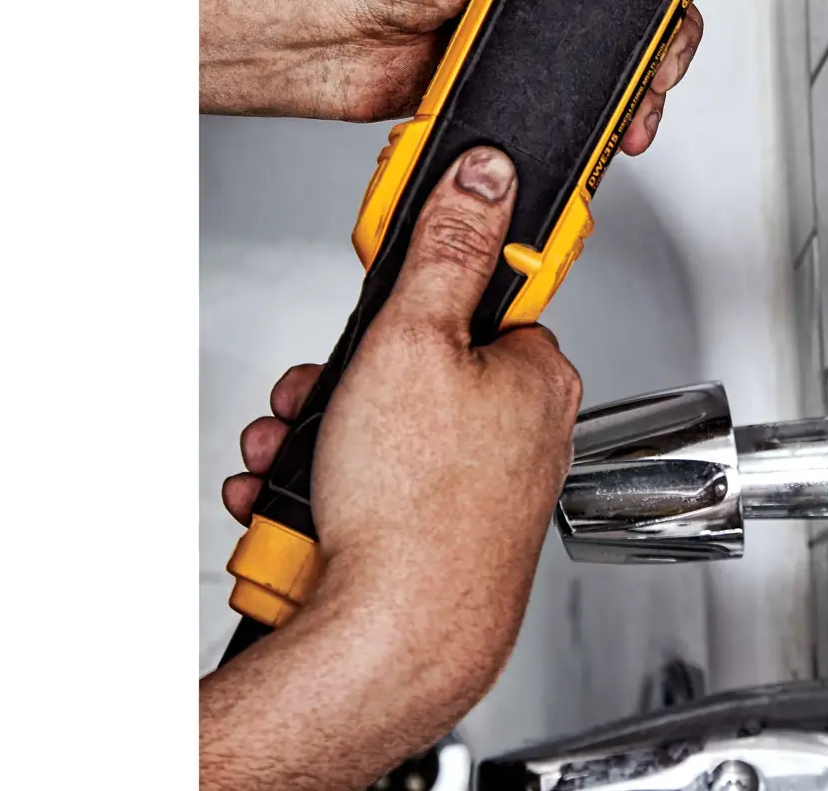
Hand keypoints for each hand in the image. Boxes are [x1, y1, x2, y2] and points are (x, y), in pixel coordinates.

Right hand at [200, 144, 578, 790]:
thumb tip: (487, 175)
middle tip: (315, 395)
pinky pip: (376, 492)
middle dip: (344, 380)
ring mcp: (480, 494)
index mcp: (536, 376)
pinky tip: (297, 504)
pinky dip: (327, 491)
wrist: (385, 651)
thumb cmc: (415, 514)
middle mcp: (523, 435)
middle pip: (420, 368)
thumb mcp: (415, 336)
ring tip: (290, 456)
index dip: (416, 298)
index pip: (481, 299)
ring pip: (387, 432)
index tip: (387, 306)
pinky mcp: (438, 541)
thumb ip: (449, 246)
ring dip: (321, 436)